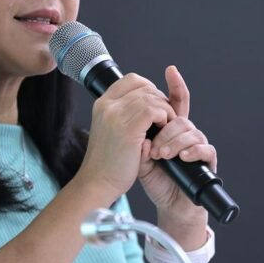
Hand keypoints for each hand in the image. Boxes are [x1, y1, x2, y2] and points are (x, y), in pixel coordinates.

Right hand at [76, 73, 176, 196]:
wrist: (98, 182)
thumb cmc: (107, 162)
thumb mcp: (111, 130)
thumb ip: (124, 114)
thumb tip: (148, 103)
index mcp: (102, 104)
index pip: (132, 80)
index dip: (149, 88)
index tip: (155, 105)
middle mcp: (107, 105)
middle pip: (145, 87)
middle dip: (160, 101)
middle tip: (163, 119)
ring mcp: (117, 115)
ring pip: (153, 97)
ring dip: (165, 110)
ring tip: (164, 127)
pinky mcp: (129, 128)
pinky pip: (155, 110)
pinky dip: (164, 118)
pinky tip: (162, 131)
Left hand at [138, 66, 215, 228]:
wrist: (169, 204)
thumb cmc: (155, 180)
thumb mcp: (140, 158)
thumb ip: (139, 142)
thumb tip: (143, 134)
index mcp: (169, 129)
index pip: (174, 103)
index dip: (175, 85)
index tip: (170, 70)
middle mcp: (185, 134)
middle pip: (180, 117)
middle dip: (165, 129)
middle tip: (153, 146)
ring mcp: (197, 146)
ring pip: (191, 131)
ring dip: (174, 142)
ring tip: (161, 155)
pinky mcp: (207, 160)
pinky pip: (205, 148)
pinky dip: (192, 151)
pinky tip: (182, 157)